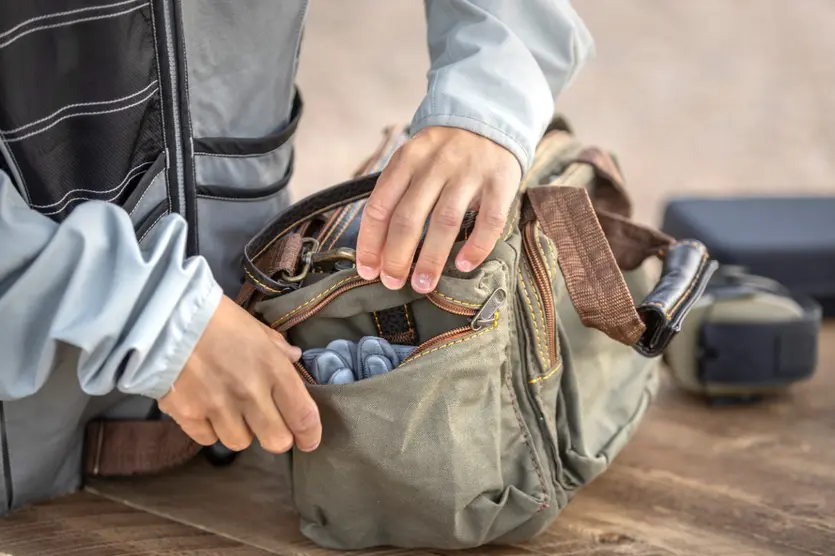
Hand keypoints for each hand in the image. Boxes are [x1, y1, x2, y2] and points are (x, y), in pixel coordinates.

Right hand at [158, 295, 320, 453]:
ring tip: (232, 411)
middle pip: (277, 441)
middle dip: (277, 437)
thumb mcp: (257, 328)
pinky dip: (210, 429)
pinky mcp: (189, 416)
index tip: (309, 441)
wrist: (166, 317)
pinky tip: (207, 410)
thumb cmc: (218, 319)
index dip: (310, 435)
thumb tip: (295, 358)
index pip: (303, 415)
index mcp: (273, 369)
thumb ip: (277, 349)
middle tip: (269, 425)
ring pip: (240, 442)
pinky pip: (208, 439)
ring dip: (241, 431)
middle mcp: (251, 394)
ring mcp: (219, 408)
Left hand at [355, 126, 521, 292]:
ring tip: (422, 284)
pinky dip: (476, 246)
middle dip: (396, 256)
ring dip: (431, 258)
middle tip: (392, 283)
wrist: (488, 120)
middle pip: (408, 217)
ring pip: (445, 221)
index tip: (368, 271)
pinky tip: (464, 266)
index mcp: (406, 161)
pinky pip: (489, 220)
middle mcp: (435, 165)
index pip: (380, 206)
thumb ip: (395, 194)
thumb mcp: (411, 160)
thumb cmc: (442, 154)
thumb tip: (375, 249)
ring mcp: (469, 173)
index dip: (370, 242)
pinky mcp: (500, 182)